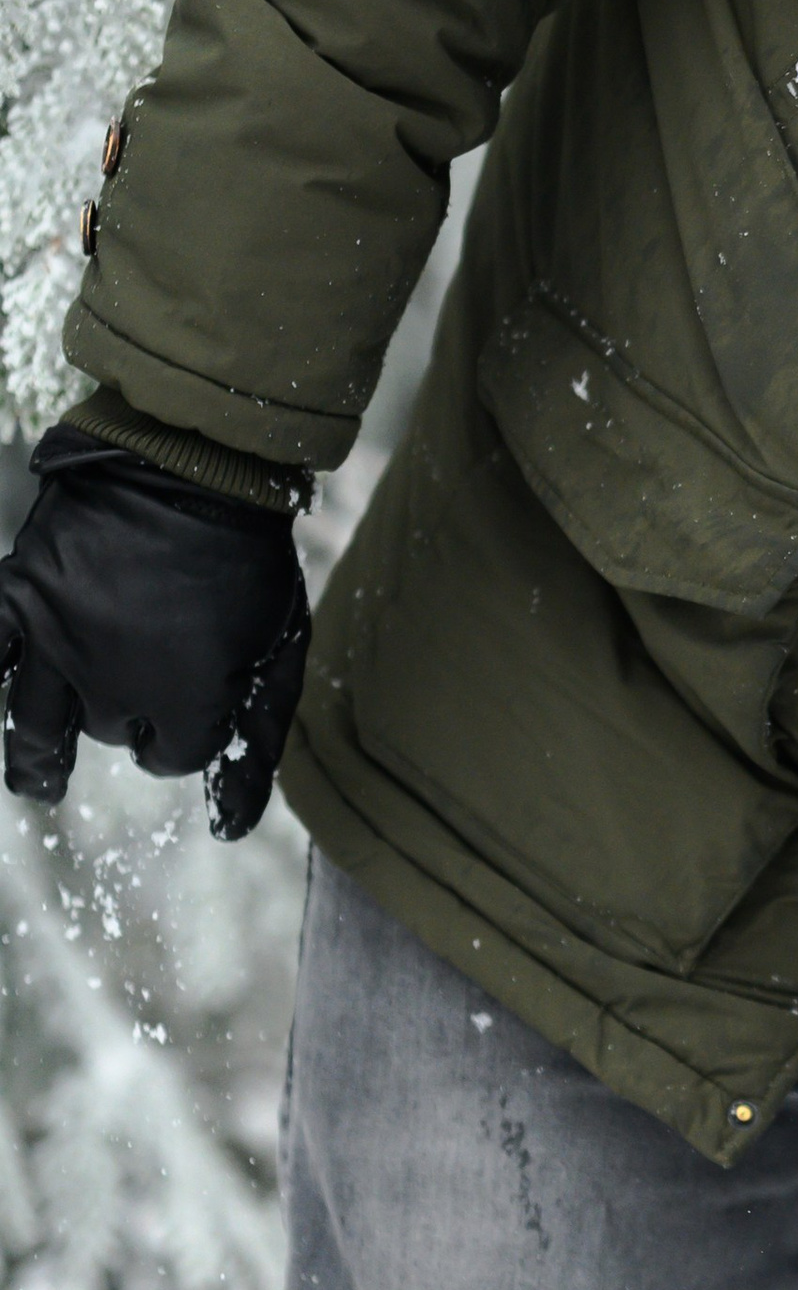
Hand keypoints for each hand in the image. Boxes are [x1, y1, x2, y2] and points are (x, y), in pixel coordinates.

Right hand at [0, 429, 308, 837]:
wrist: (196, 463)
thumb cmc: (248, 558)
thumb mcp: (278, 649)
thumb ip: (257, 740)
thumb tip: (231, 826)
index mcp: (182, 701)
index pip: (177, 756)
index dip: (190, 735)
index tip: (198, 706)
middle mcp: (111, 684)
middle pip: (114, 732)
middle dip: (133, 716)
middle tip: (149, 678)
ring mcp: (57, 640)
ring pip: (37, 722)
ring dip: (38, 758)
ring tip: (39, 783)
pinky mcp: (21, 594)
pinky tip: (3, 684)